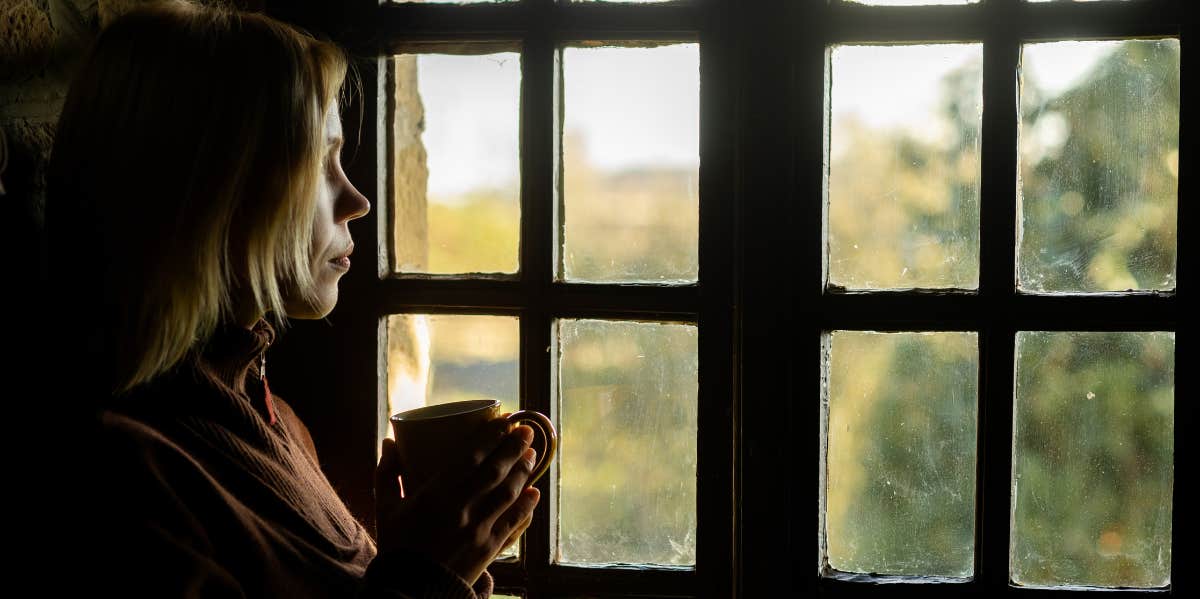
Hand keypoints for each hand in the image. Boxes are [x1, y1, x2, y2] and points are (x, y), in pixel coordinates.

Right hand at [374, 419, 540, 585]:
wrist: (408, 590)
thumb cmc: (396, 545)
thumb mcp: (386, 508)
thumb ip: (387, 473)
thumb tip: (390, 441)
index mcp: (435, 495)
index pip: (471, 457)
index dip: (491, 436)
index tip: (505, 421)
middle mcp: (461, 509)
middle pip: (495, 471)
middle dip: (515, 447)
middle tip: (528, 430)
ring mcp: (478, 529)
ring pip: (508, 493)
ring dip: (523, 471)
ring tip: (533, 454)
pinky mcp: (488, 549)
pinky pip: (513, 523)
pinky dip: (527, 507)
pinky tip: (535, 493)